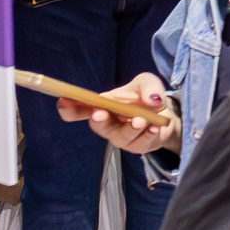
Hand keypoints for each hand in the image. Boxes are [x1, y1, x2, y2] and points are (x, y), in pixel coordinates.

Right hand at [61, 72, 178, 155]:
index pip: (81, 109)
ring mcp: (121, 136)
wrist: (166, 114)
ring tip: (141, 120)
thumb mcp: (148, 83)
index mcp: (103, 106)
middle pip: (98, 125)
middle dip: (98, 120)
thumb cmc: (146, 97)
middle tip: (99, 113)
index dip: (69, 108)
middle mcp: (108, 123)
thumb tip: (152, 99)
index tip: (63, 101)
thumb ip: (149, 87)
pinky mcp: (137, 146)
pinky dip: (148, 135)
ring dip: (129, 128)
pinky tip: (155, 127)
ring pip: (120, 137)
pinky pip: (140, 144)